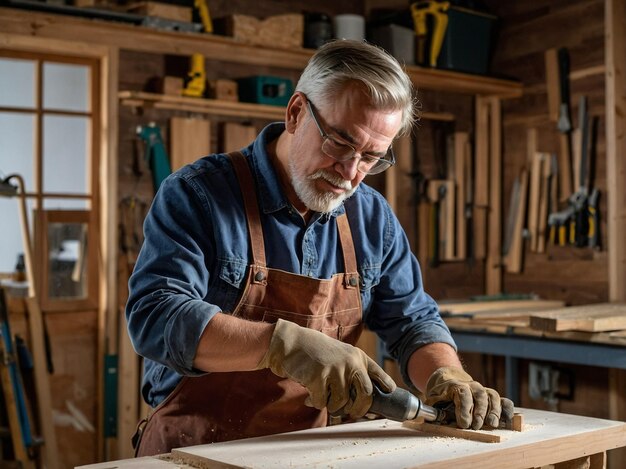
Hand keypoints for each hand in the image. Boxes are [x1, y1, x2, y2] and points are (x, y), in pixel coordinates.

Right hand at [256, 319, 395, 418]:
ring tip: (321, 397)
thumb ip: (351, 370)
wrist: (291, 343)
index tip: (390, 392)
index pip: (377, 373)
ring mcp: (335, 369)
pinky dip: (315, 402)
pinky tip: (309, 396)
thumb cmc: (315, 352)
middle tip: (353, 414)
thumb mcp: (339, 354)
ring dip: (331, 405)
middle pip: (365, 394)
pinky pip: (322, 402)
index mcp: (357, 356)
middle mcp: (350, 362)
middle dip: (360, 409)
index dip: (386, 384)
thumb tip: (362, 399)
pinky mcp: (319, 377)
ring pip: (341, 402)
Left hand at [425, 366, 513, 428]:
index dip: (464, 409)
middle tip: (476, 426)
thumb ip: (434, 409)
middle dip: (479, 412)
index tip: (464, 424)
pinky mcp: (491, 397)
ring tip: (492, 424)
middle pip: (479, 395)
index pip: (462, 394)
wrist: (448, 379)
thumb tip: (435, 419)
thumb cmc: (440, 394)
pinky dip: (507, 408)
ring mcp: (483, 391)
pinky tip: (507, 419)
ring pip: (492, 396)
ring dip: (494, 411)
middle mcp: (472, 386)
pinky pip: (503, 400)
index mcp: (456, 385)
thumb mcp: (433, 399)